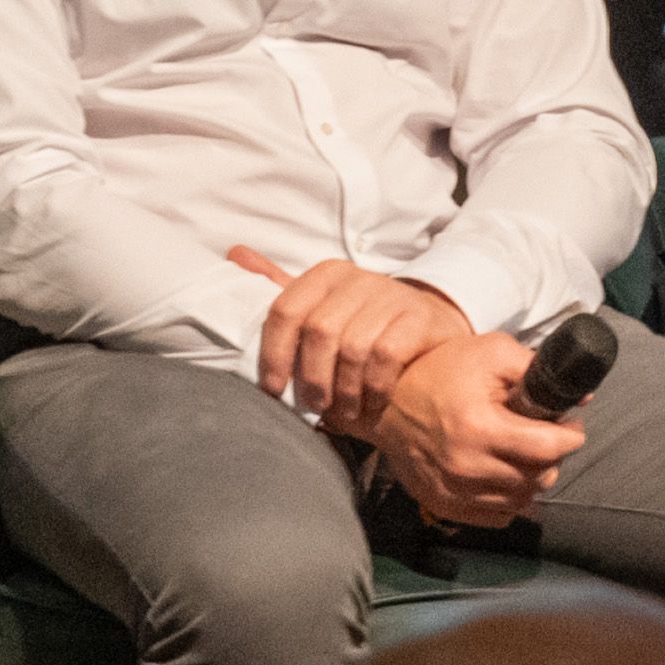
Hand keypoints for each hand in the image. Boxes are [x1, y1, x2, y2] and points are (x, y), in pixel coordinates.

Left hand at [230, 250, 473, 435]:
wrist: (430, 327)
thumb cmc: (363, 324)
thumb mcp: (321, 304)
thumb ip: (278, 286)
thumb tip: (234, 254)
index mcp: (326, 274)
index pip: (285, 310)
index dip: (273, 353)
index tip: (272, 389)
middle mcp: (358, 278)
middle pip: (319, 332)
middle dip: (311, 377)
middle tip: (313, 406)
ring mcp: (392, 296)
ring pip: (353, 347)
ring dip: (344, 388)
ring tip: (342, 411)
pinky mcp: (420, 318)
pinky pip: (386, 356)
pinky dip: (374, 387)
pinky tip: (371, 403)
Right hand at [368, 327, 582, 523]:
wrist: (383, 402)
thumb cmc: (440, 371)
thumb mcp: (491, 352)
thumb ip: (536, 369)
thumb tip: (581, 396)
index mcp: (479, 427)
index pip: (549, 448)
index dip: (570, 435)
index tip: (569, 425)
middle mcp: (467, 466)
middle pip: (539, 477)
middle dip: (552, 457)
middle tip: (544, 437)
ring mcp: (453, 490)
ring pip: (521, 500)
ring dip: (532, 479)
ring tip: (524, 455)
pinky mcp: (443, 504)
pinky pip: (496, 516)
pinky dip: (508, 499)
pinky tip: (504, 475)